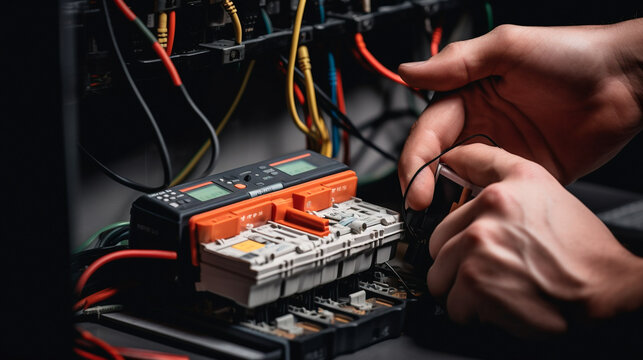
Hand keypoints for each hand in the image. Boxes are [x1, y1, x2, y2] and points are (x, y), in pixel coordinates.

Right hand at [398, 19, 642, 209]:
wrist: (628, 80)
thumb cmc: (573, 54)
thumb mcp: (508, 48)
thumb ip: (456, 64)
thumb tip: (408, 73)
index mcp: (467, 97)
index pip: (429, 132)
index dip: (417, 160)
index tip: (415, 186)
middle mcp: (480, 126)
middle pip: (437, 162)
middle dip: (424, 185)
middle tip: (421, 208)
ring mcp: (502, 152)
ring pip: (461, 182)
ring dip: (450, 201)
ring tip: (446, 219)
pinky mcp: (525, 174)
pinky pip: (496, 194)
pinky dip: (482, 206)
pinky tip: (478, 216)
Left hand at [428, 144, 642, 336]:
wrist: (604, 286)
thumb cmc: (579, 247)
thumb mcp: (542, 188)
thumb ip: (495, 170)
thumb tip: (455, 160)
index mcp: (501, 192)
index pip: (450, 185)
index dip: (447, 202)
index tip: (443, 206)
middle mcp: (486, 215)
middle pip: (437, 241)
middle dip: (456, 259)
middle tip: (488, 265)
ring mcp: (477, 249)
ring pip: (439, 275)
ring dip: (461, 289)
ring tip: (495, 285)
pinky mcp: (474, 284)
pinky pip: (452, 305)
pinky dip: (471, 313)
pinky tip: (498, 302)